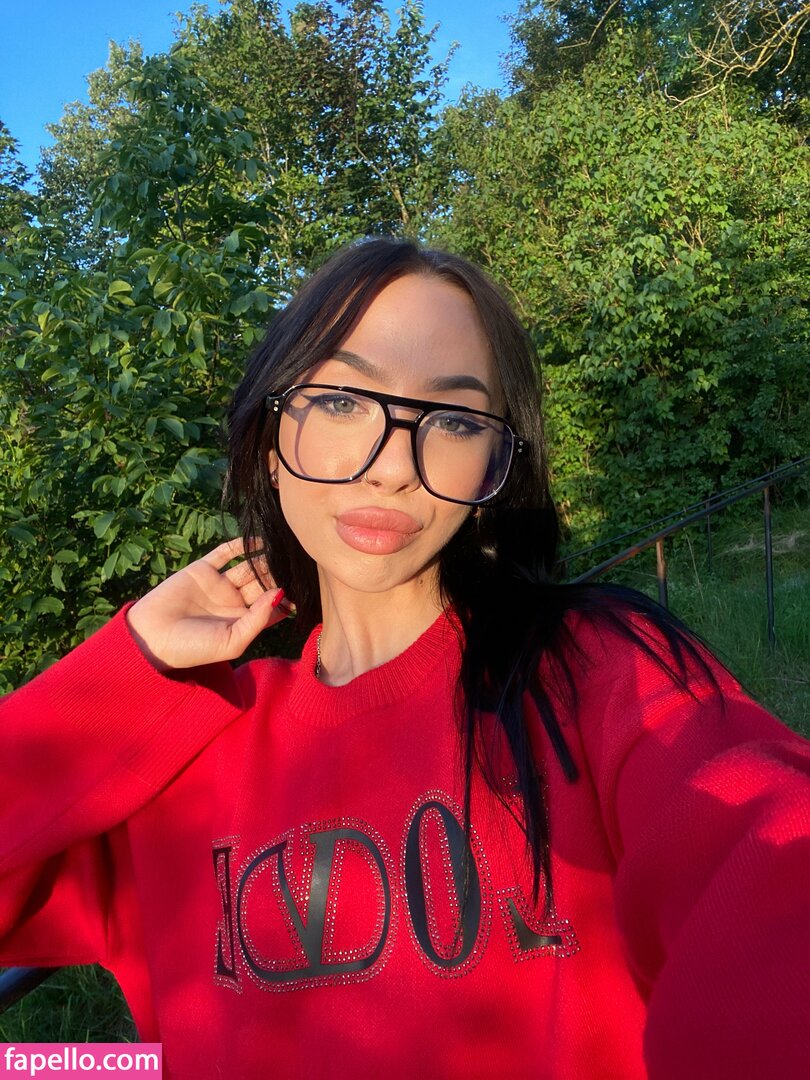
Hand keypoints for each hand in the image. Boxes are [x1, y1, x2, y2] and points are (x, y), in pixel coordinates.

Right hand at [125, 538, 290, 671]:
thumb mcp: (232, 641)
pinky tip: (259, 539)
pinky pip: (225, 553)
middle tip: (295, 562)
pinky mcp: (202, 570)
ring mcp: (218, 585)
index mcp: (243, 622)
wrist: (151, 637)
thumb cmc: (193, 648)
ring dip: (264, 558)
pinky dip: (241, 545)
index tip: (305, 586)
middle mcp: (233, 603)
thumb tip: (280, 593)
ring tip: (281, 548)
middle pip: (263, 583)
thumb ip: (258, 619)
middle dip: (278, 574)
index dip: (287, 597)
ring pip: (248, 567)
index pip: (272, 606)